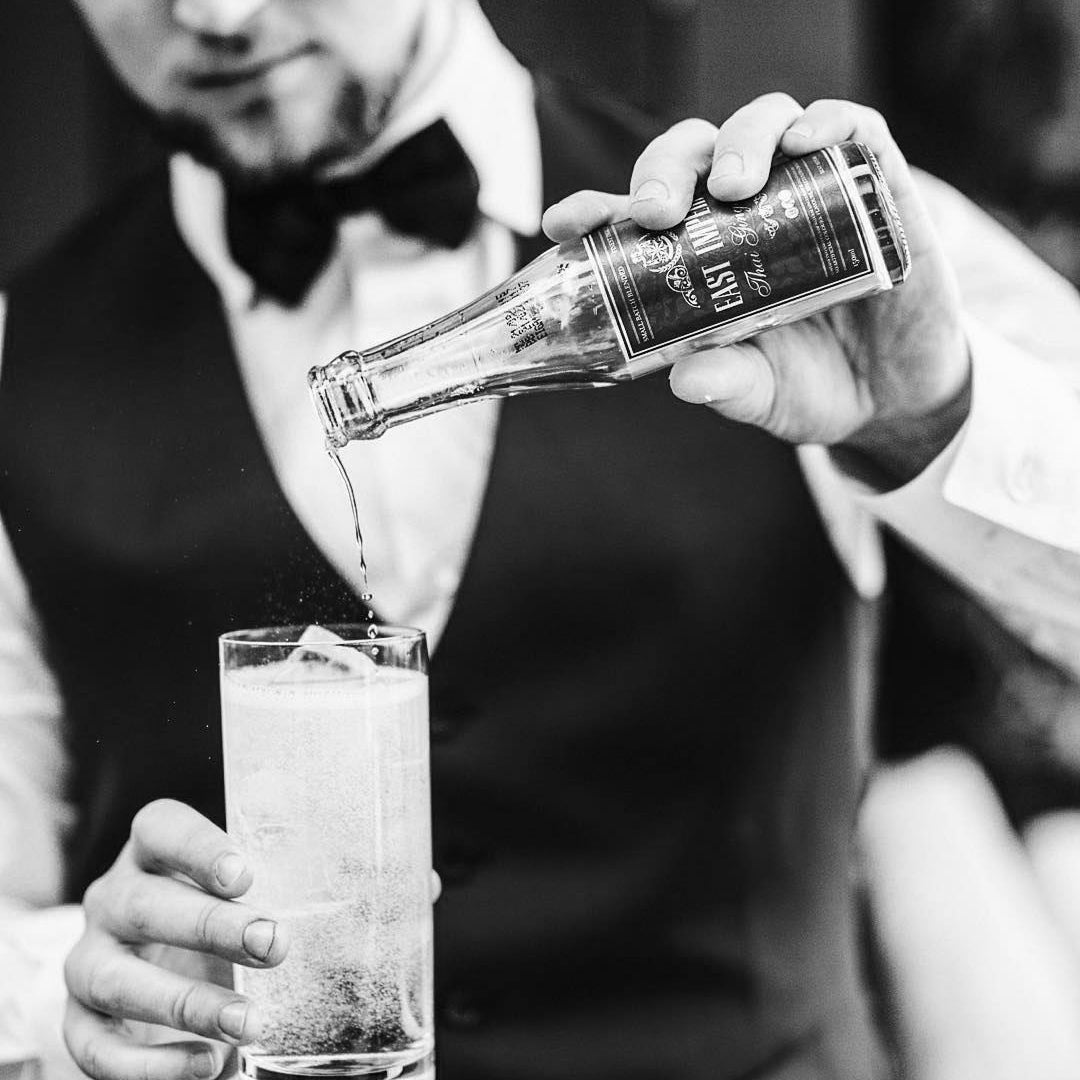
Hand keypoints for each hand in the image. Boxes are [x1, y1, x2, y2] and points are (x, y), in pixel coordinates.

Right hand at [63, 799, 287, 1079]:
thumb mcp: (240, 894)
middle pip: (145, 904)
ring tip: (247, 1022)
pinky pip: (97, 1048)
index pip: (160, 829)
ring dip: (187, 1004)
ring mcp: (88, 960)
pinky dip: (151, 1064)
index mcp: (149, 853)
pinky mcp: (80, 1021)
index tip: (244, 876)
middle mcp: (110, 900)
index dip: (198, 848)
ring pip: (118, 979)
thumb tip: (326, 914)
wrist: (169, 972)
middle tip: (271, 945)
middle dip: (210, 927)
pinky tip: (207, 1064)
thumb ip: (270, 890)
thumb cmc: (220, 917)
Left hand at [543, 93, 971, 484]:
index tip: (566, 223)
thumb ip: (727, 385)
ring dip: (741, 141)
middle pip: (690, 155)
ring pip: (761, 124)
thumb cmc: (813, 385)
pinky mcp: (873, 183)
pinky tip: (808, 140)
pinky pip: (851, 128)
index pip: (637, 216)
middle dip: (665, 170)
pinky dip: (827, 122)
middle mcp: (744, 215)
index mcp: (698, 259)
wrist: (898, 395)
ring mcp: (807, 192)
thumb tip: (685, 380)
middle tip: (659, 210)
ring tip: (735, 185)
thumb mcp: (764, 395)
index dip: (597, 210)